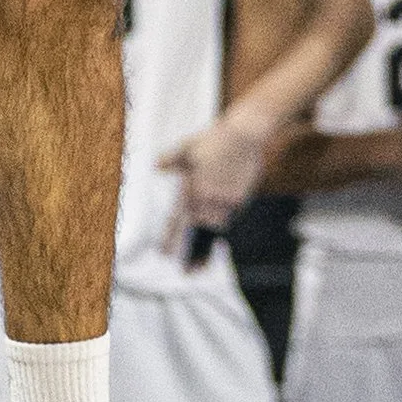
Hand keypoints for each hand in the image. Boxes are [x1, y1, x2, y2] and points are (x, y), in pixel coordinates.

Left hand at [160, 111, 269, 249]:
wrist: (245, 135)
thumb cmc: (215, 139)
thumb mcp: (189, 146)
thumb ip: (171, 159)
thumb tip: (156, 166)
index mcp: (193, 186)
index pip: (179, 218)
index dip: (171, 238)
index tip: (164, 254)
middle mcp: (209, 196)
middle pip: (199, 224)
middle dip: (193, 243)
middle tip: (186, 266)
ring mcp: (226, 199)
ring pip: (216, 223)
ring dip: (209, 229)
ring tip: (200, 251)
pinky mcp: (241, 199)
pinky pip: (230, 215)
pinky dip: (224, 217)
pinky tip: (220, 219)